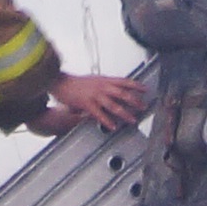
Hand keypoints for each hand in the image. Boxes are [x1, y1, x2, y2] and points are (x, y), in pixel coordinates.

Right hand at [35, 71, 151, 133]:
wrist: (60, 82)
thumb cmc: (75, 82)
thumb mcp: (93, 79)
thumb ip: (105, 83)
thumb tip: (115, 86)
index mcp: (104, 80)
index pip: (124, 81)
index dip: (136, 85)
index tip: (145, 90)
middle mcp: (102, 86)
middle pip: (123, 94)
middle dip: (135, 101)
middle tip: (144, 107)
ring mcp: (95, 95)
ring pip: (114, 105)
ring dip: (125, 113)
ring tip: (133, 120)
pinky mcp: (87, 104)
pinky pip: (100, 114)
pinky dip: (107, 121)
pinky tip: (113, 126)